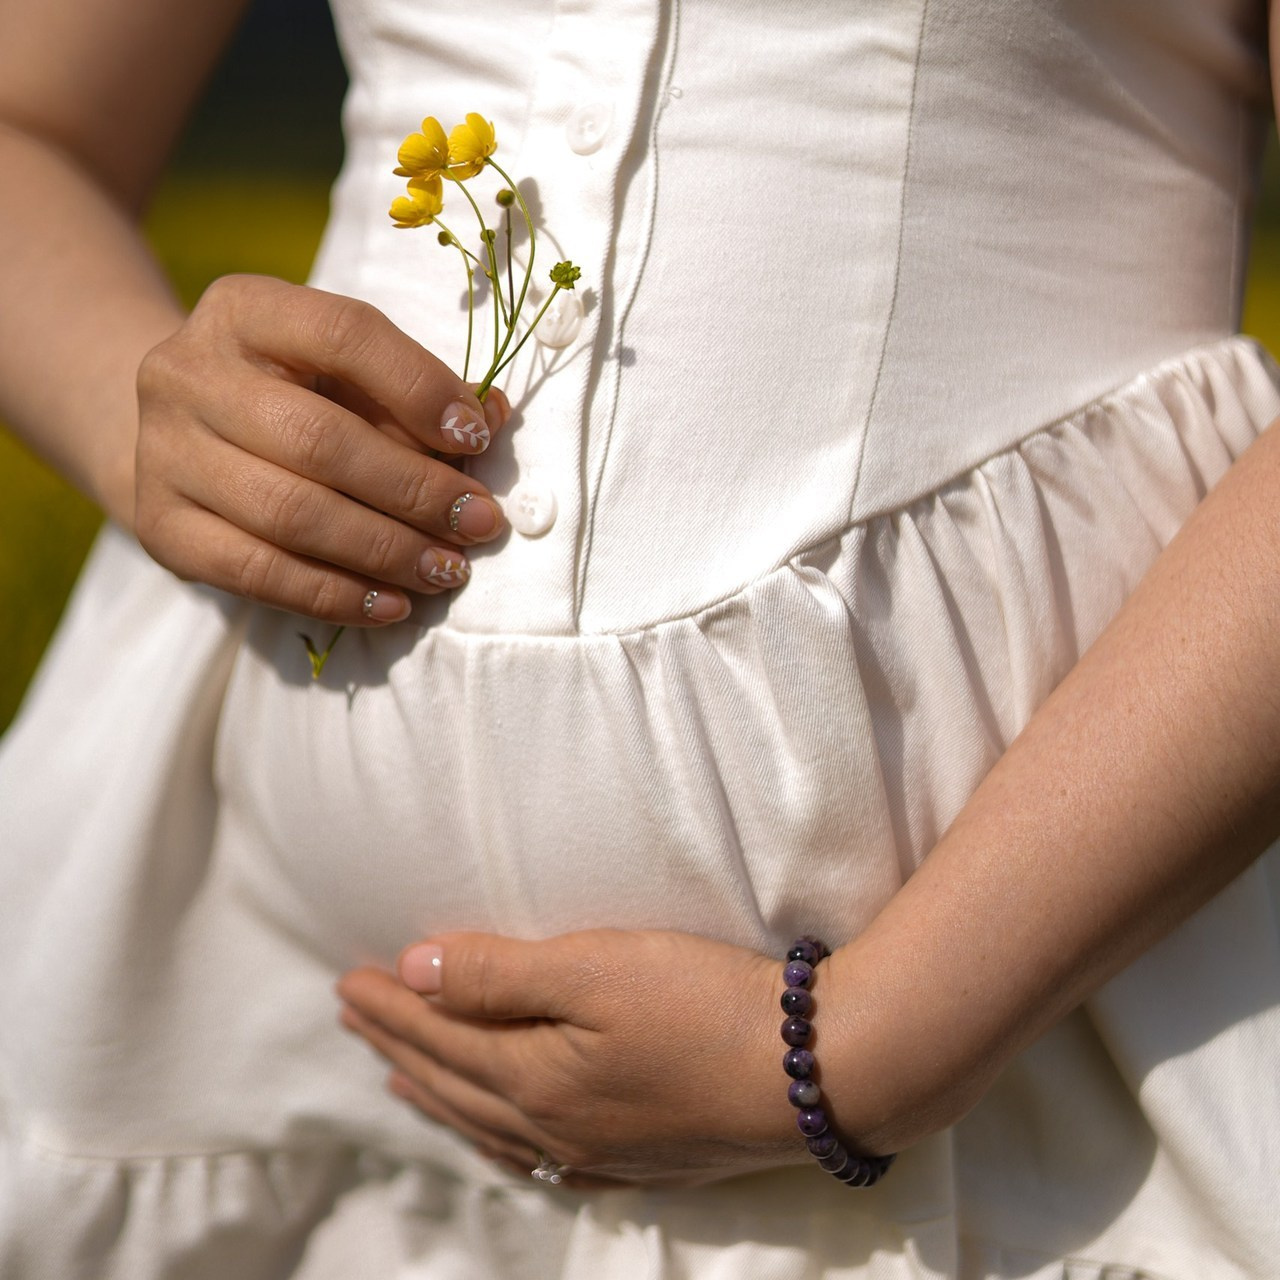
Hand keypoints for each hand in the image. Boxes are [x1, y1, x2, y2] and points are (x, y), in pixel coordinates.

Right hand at [133, 273, 511, 622]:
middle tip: (479, 524)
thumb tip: (489, 418)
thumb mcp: (344, 374)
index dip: (419, 388)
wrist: (179, 433)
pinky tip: (392, 604)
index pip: (343, 335)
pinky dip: (336, 595)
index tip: (476, 438)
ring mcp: (165, 452)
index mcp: (244, 310)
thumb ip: (413, 393)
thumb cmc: (290, 396)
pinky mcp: (162, 527)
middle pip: (319, 440)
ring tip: (446, 570)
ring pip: (291, 514)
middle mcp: (187, 373)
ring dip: (386, 551)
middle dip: (415, 491)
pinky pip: (259, 572)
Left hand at [336, 929, 804, 1186]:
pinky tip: (498, 1137)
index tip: (347, 978)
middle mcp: (552, 1126)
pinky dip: (495, 1140)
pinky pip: (535, 1158)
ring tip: (398, 1075)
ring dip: (435, 1093)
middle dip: (397, 1042)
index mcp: (533, 1078)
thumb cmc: (703, 1004)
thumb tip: (412, 971)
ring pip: (487, 1124)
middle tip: (353, 1015)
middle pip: (452, 1080)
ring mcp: (596, 1151)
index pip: (440, 1034)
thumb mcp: (596, 969)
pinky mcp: (638, 1161)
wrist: (812, 1074)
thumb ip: (499, 975)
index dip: (390, 1004)